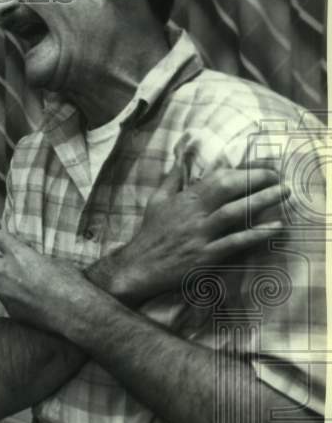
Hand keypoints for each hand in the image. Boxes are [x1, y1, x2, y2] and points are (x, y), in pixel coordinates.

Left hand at [0, 230, 101, 335]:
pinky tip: (26, 301)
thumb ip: (35, 258)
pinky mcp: (10, 310)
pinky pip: (3, 300)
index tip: (5, 242)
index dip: (0, 238)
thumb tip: (32, 259)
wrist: (74, 311)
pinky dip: (10, 298)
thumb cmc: (70, 282)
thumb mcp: (54, 261)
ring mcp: (5, 293)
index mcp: (18, 254)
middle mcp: (5, 272)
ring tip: (10, 283)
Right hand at [94, 164, 286, 305]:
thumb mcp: (157, 200)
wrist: (138, 265)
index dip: (241, 171)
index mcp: (184, 199)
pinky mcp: (205, 255)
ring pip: (234, 212)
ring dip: (261, 201)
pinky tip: (275, 228)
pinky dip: (256, 234)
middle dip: (256, 180)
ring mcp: (200, 235)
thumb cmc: (150, 233)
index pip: (217, 177)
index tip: (259, 168)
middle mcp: (194, 214)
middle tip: (278, 177)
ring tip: (283, 193)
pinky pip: (234, 242)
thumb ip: (172, 179)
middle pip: (229, 190)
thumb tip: (181, 157)